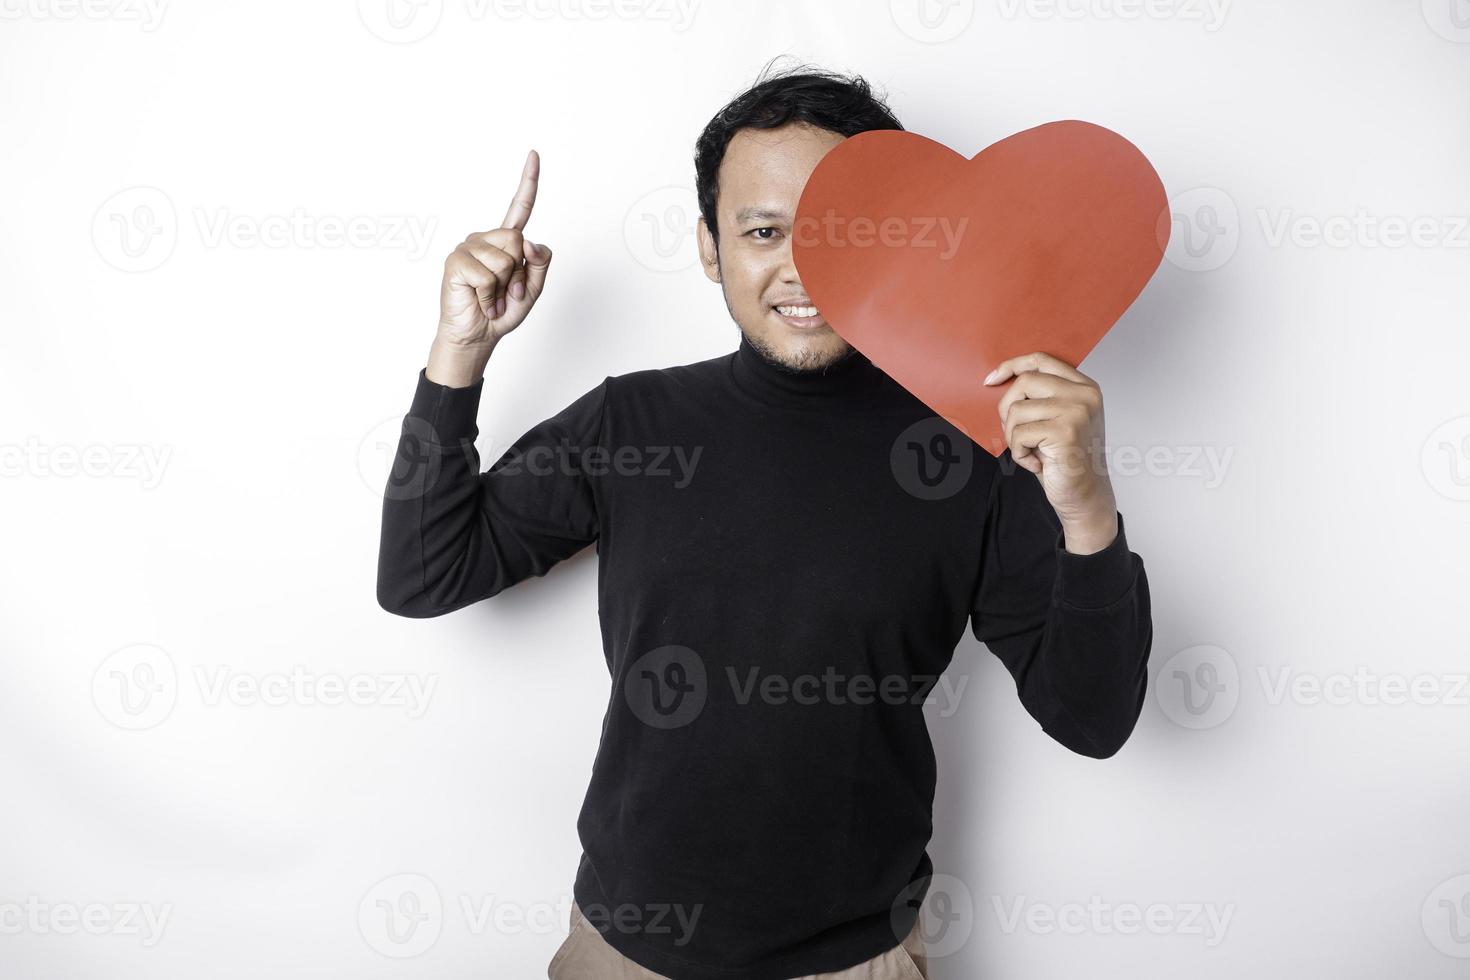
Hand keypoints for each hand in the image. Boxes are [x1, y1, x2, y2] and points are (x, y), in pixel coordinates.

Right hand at [437, 149, 552, 351]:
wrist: (478, 335)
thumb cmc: (502, 311)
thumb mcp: (533, 288)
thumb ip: (540, 262)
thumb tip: (529, 242)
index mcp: (506, 242)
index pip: (519, 207)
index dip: (528, 182)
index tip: (534, 155)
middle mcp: (486, 239)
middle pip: (516, 240)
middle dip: (519, 272)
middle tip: (508, 292)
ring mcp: (468, 248)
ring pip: (504, 258)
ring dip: (504, 287)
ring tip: (493, 297)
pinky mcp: (456, 262)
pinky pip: (486, 275)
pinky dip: (490, 296)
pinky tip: (481, 302)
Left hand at [984, 351, 1117, 552]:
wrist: (1084, 495)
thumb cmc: (1064, 459)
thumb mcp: (1054, 419)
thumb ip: (1039, 397)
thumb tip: (999, 381)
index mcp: (1084, 387)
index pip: (1041, 360)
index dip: (1012, 366)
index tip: (991, 380)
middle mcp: (1084, 395)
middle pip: (1024, 383)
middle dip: (1007, 410)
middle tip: (1016, 434)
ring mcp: (1077, 411)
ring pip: (1016, 411)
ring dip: (1014, 437)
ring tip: (1032, 451)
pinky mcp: (1065, 431)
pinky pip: (1019, 434)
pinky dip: (1019, 453)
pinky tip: (1037, 463)